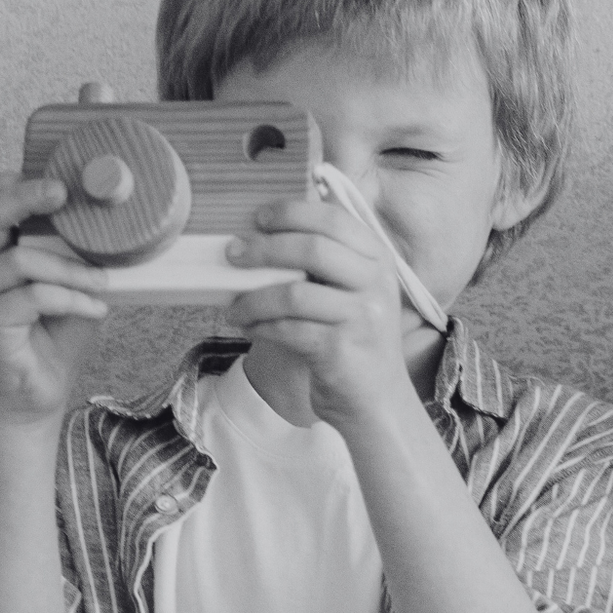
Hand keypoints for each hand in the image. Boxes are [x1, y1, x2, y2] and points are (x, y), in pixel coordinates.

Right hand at [0, 174, 110, 429]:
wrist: (35, 397)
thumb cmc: (52, 339)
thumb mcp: (69, 286)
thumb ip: (75, 254)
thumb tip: (116, 224)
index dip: (12, 182)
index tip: (55, 181)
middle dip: (27, 197)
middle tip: (65, 194)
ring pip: (19, 258)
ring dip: (69, 267)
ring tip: (103, 282)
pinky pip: (31, 296)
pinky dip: (70, 298)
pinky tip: (95, 309)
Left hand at [224, 196, 417, 430]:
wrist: (376, 399)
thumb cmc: (354, 339)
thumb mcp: (354, 291)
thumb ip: (328, 259)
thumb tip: (267, 230)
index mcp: (378, 259)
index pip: (334, 219)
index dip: (292, 213)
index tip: (260, 217)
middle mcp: (376, 284)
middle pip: (313, 249)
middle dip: (265, 248)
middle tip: (233, 254)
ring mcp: (362, 317)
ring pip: (294, 293)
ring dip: (254, 298)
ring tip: (234, 305)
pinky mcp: (341, 349)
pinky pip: (288, 329)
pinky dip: (261, 326)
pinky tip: (248, 326)